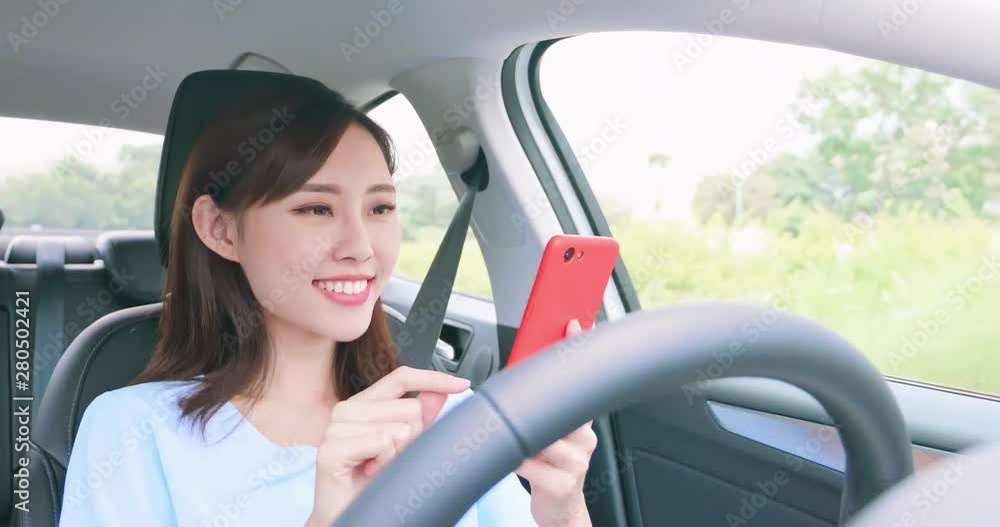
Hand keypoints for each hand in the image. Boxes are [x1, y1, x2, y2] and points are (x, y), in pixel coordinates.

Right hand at [305, 366, 470, 525]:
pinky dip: (384, 463)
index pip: (402, 377)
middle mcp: (347, 409)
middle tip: (389, 460)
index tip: (462, 384)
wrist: (347, 516)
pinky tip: (369, 473)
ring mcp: (335, 427)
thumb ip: (421, 417)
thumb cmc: (372, 483)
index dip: (433, 379)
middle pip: (410, 408)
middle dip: (412, 439)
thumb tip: (441, 391)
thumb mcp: (404, 446)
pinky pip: (382, 443)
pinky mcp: (331, 449)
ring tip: (377, 468)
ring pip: (400, 428)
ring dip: (397, 455)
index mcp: (364, 404)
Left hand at [516, 319, 597, 526]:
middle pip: (561, 406)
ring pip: (542, 436)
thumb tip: (520, 381)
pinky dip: (516, 461)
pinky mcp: (563, 483)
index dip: (578, 350)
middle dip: (540, 401)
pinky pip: (531, 464)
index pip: (581, 382)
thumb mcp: (548, 437)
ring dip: (521, 438)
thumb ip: (541, 411)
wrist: (559, 511)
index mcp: (580, 423)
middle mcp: (584, 438)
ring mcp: (576, 461)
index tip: (572, 324)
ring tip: (512, 440)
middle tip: (520, 394)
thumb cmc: (549, 470)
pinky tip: (513, 461)